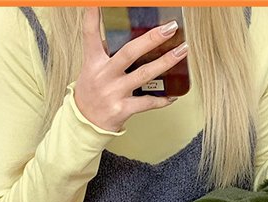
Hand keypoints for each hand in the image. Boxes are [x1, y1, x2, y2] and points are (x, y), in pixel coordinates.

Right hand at [74, 7, 187, 131]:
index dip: (93, 16)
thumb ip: (106, 53)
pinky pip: (148, 102)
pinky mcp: (122, 109)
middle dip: (152, 39)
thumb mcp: (92, 69)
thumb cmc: (93, 92)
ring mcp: (114, 92)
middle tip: (170, 28)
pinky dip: (162, 99)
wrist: (86, 122)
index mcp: (93, 62)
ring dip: (166, 62)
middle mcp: (103, 75)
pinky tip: (174, 94)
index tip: (97, 2)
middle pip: (129, 52)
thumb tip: (130, 37)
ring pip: (144, 75)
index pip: (90, 34)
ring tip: (182, 51)